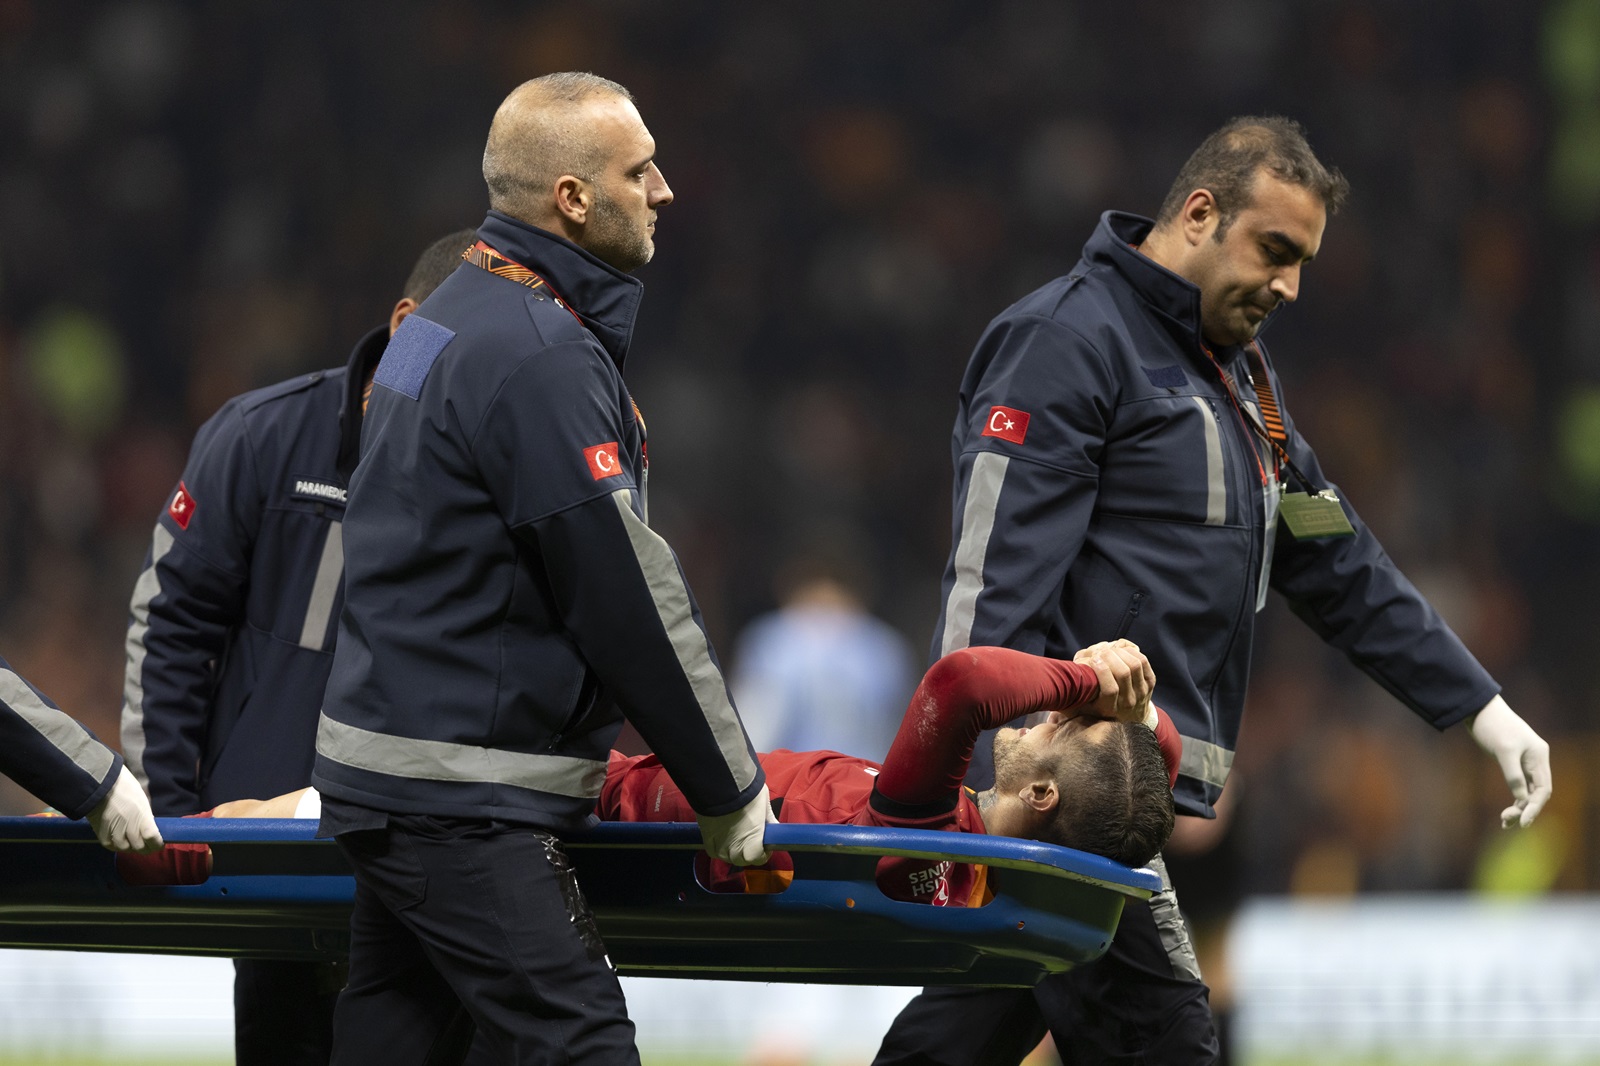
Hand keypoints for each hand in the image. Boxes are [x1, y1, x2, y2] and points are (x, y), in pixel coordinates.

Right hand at [85, 766, 163, 853]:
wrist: (100, 783)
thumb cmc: (125, 787)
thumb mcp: (141, 801)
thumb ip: (145, 817)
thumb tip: (148, 828)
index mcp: (142, 818)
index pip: (152, 839)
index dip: (157, 844)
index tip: (159, 844)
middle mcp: (129, 827)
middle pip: (139, 847)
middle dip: (145, 847)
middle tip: (147, 845)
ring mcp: (114, 832)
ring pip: (125, 849)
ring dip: (130, 848)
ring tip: (133, 843)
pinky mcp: (101, 833)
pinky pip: (111, 846)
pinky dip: (116, 846)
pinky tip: (120, 842)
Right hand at [697, 784, 774, 866]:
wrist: (720, 781)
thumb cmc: (747, 791)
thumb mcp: (764, 804)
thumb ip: (769, 820)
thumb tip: (774, 828)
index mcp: (752, 841)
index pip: (758, 859)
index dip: (764, 853)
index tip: (765, 844)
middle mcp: (734, 848)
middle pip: (742, 860)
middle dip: (749, 852)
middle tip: (752, 838)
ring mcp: (718, 844)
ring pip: (728, 857)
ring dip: (734, 851)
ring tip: (737, 837)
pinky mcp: (705, 837)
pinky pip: (714, 851)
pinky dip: (719, 849)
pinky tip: (723, 840)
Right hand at [1072, 639, 1154, 722]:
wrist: (1128, 718)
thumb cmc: (1100, 708)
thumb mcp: (1083, 706)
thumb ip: (1074, 694)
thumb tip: (1067, 676)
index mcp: (1110, 709)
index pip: (1110, 689)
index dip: (1102, 671)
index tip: (1092, 660)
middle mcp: (1128, 702)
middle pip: (1123, 672)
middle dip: (1110, 656)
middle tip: (1099, 652)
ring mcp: (1141, 692)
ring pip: (1134, 665)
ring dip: (1120, 653)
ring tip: (1109, 650)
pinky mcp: (1149, 683)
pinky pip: (1143, 661)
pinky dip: (1131, 652)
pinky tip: (1120, 651)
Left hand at [1469, 695, 1551, 828]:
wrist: (1477, 708)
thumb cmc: (1492, 726)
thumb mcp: (1503, 751)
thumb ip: (1513, 775)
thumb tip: (1521, 799)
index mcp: (1539, 756)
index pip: (1543, 788)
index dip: (1535, 807)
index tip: (1523, 822)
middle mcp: (1536, 760)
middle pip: (1537, 793)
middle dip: (1525, 809)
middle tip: (1506, 821)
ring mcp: (1525, 762)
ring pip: (1528, 792)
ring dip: (1518, 807)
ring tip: (1504, 822)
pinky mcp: (1512, 762)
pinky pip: (1518, 786)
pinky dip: (1513, 799)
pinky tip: (1506, 812)